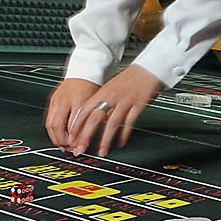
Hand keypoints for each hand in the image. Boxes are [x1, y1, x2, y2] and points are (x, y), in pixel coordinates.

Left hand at [48, 66, 162, 155]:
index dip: (77, 126)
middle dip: (86, 137)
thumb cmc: (130, 78)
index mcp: (103, 92)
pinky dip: (124, 134)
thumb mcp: (111, 86)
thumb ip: (101, 101)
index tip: (72, 139)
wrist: (148, 68)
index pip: (84, 111)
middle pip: (94, 119)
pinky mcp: (138, 105)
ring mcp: (125, 101)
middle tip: (80, 149)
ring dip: (105, 140)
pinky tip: (120, 143)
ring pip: (112, 123)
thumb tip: (91, 117)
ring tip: (102, 152)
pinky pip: (129, 122)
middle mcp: (111, 97)